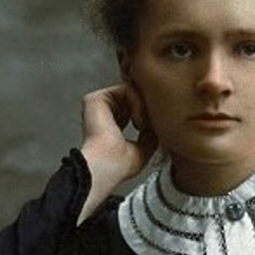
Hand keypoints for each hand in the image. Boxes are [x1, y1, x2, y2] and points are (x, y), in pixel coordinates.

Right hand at [77, 84, 156, 223]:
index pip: (132, 111)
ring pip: (132, 92)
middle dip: (148, 108)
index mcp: (110, 127)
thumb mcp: (143, 149)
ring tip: (143, 126)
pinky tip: (138, 121)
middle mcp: (102, 115)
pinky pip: (125, 89)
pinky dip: (137, 103)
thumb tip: (159, 125)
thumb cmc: (120, 165)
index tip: (159, 125)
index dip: (148, 114)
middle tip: (152, 124)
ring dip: (143, 108)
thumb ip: (150, 134)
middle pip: (132, 98)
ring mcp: (98, 106)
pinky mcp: (95, 99)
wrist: (108, 164)